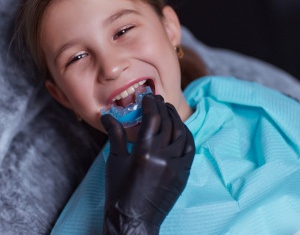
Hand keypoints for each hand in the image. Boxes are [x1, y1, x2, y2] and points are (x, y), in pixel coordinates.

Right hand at [101, 94, 194, 234]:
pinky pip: (190, 148)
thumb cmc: (119, 192)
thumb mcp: (115, 161)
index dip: (151, 103)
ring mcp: (176, 165)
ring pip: (181, 133)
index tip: (148, 96)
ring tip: (168, 109)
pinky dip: (186, 134)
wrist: (134, 221)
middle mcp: (163, 156)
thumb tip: (107, 116)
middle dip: (162, 107)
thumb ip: (115, 135)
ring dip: (175, 118)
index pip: (152, 118)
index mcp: (144, 151)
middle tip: (158, 99)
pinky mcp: (183, 173)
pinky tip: (180, 128)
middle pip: (167, 122)